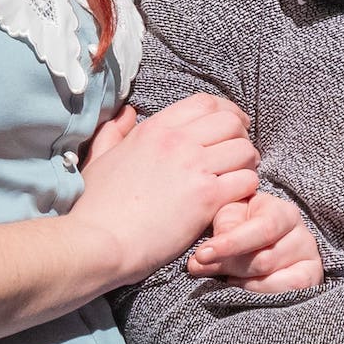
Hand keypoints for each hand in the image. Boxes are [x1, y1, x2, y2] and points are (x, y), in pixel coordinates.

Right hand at [70, 93, 259, 286]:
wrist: (98, 241)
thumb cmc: (96, 206)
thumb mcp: (100, 158)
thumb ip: (114, 132)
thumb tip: (127, 113)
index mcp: (155, 128)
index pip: (205, 103)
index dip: (226, 112)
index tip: (233, 126)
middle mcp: (178, 141)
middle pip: (231, 123)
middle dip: (241, 137)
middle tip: (238, 157)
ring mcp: (194, 168)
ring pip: (245, 151)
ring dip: (247, 164)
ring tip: (239, 178)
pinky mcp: (206, 198)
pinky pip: (246, 181)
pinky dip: (247, 189)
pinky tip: (235, 199)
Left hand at [188, 192, 324, 292]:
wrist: (262, 245)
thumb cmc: (241, 227)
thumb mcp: (228, 219)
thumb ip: (222, 227)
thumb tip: (206, 256)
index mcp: (282, 212)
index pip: (262, 228)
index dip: (231, 243)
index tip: (201, 255)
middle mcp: (302, 234)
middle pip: (263, 260)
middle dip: (229, 266)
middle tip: (202, 268)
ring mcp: (310, 259)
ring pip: (270, 278)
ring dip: (240, 281)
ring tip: (225, 276)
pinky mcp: (311, 280)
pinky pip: (289, 292)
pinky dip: (261, 293)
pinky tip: (244, 286)